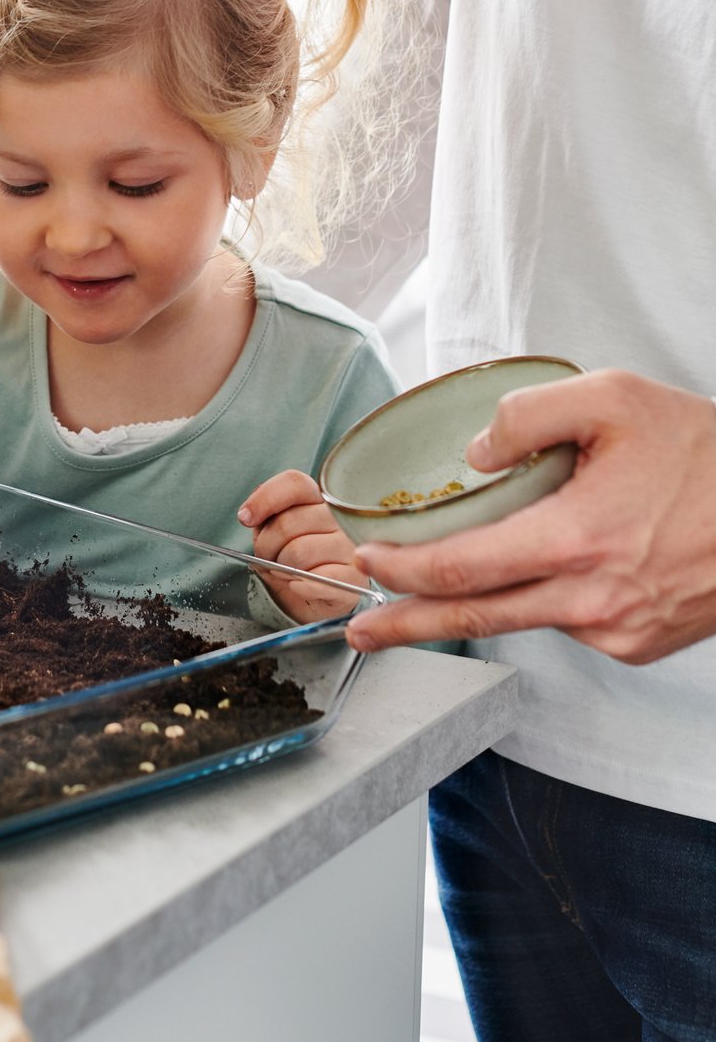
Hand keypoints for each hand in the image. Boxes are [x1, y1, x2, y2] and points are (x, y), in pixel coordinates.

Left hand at [239, 469, 365, 621]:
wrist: (309, 599)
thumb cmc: (290, 560)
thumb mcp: (271, 532)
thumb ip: (263, 516)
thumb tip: (248, 515)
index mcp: (318, 499)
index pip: (294, 483)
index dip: (264, 499)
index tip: (246, 518)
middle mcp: (340, 518)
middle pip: (288, 523)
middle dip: (266, 546)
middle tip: (268, 559)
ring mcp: (351, 547)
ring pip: (299, 552)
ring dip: (282, 569)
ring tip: (285, 573)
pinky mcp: (355, 578)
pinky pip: (320, 579)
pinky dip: (301, 587)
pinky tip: (299, 586)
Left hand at [346, 370, 715, 662]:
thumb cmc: (704, 452)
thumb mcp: (614, 399)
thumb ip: (528, 414)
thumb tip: (473, 453)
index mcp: (579, 540)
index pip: (465, 569)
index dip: (405, 572)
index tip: (367, 563)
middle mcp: (593, 598)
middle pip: (474, 617)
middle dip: (406, 626)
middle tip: (359, 632)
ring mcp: (616, 630)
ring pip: (519, 620)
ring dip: (466, 610)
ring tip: (420, 600)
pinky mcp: (635, 643)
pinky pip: (564, 620)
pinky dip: (537, 599)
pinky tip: (539, 571)